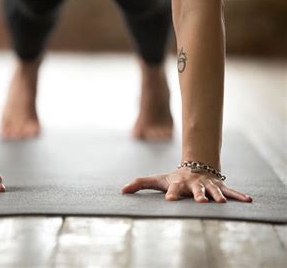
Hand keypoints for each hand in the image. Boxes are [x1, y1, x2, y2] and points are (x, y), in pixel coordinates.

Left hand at [121, 167, 251, 202]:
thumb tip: (122, 190)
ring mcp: (208, 185)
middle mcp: (194, 184)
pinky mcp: (219, 187)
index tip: (170, 200)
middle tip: (200, 202)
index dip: (171, 194)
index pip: (173, 189)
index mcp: (178, 183)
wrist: (195, 166)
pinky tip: (249, 201)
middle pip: (196, 190)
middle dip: (198, 195)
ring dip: (218, 196)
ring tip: (222, 203)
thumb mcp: (157, 180)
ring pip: (213, 191)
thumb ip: (139, 183)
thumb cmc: (173, 177)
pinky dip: (239, 196)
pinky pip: (231, 192)